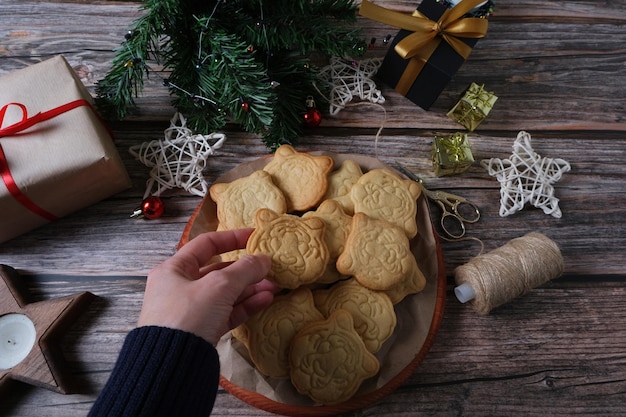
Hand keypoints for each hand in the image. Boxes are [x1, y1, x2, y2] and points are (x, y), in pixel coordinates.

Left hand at [137, 228, 277, 344]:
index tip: (255, 236)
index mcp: (174, 269)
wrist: (172, 366)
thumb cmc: (187, 317)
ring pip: (226, 293)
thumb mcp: (219, 286)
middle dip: (247, 269)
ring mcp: (191, 310)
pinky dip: (245, 306)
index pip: (206, 244)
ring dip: (250, 288)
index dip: (232, 238)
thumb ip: (244, 269)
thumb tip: (263, 260)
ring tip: (275, 285)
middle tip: (270, 267)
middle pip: (219, 271)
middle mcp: (180, 287)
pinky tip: (265, 300)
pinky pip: (227, 312)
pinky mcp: (202, 330)